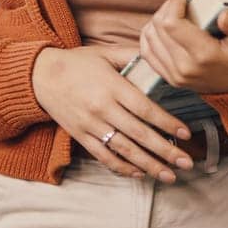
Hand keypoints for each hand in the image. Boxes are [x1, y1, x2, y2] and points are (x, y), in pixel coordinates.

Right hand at [30, 46, 196, 182]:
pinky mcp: (81, 136)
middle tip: (187, 163)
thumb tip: (159, 57)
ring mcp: (91, 125)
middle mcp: (102, 108)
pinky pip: (104, 157)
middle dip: (166, 151)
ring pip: (124, 150)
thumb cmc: (76, 63)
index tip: (186, 134)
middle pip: (139, 134)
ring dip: (149, 165)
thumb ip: (131, 55)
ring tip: (169, 175)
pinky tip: (140, 173)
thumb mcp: (104, 52)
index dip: (167, 123)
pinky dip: (122, 168)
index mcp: (111, 87)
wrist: (39, 76)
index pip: (145, 109)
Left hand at [139, 0, 227, 94]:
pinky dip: (151, 35)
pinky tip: (165, 26)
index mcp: (204, 57)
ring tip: (176, 10)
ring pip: (149, 38)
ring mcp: (175, 76)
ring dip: (158, 19)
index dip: (174, 1)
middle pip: (158, 28)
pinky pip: (147, 52)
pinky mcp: (169, 78)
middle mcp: (184, 69)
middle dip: (167, 7)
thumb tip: (224, 15)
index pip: (171, 24)